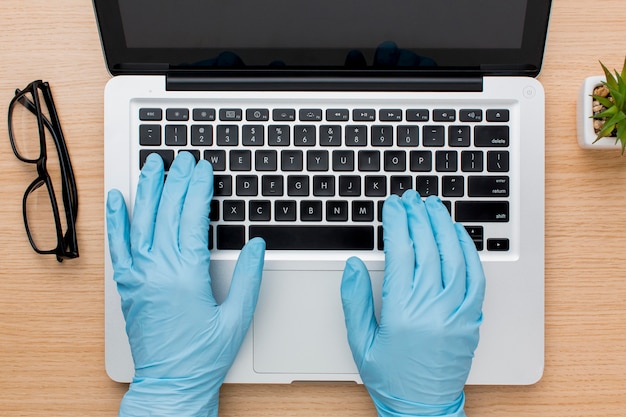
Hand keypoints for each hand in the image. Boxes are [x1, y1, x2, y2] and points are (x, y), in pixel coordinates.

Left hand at [106, 152, 264, 416]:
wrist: (170, 381)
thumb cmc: (203, 354)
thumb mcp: (237, 317)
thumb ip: (249, 277)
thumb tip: (257, 245)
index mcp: (188, 273)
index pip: (193, 217)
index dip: (199, 188)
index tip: (203, 169)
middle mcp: (159, 269)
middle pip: (168, 212)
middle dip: (177, 180)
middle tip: (183, 158)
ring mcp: (139, 275)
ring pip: (142, 221)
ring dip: (148, 189)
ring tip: (152, 165)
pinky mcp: (127, 284)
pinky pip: (118, 245)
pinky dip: (116, 219)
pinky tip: (116, 199)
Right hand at [340, 190, 484, 416]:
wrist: (423, 408)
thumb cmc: (390, 378)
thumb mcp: (360, 342)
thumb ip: (355, 300)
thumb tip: (354, 265)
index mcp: (402, 311)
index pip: (401, 252)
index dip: (397, 223)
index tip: (393, 206)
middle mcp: (432, 307)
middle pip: (428, 248)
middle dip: (418, 217)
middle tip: (411, 198)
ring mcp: (457, 312)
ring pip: (453, 256)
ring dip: (443, 226)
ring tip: (434, 206)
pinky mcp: (471, 318)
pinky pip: (475, 277)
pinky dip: (467, 251)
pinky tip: (458, 235)